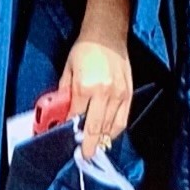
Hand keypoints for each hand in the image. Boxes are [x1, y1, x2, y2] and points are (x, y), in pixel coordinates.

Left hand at [61, 0, 135, 159]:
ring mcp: (118, 94)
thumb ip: (64, 94)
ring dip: (103, 140)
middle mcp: (103, 92)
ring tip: (96, 148)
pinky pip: (123, 119)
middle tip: (84, 155)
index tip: (68, 140)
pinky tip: (108, 135)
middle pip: (95, 127)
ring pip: (111, 126)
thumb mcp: (68, 70)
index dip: (71, 130)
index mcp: (84, 86)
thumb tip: (61, 114)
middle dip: (89, 144)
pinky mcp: (128, 94)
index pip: (76, 116)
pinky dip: (115, 130)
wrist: (106, 34)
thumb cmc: (84, 50)